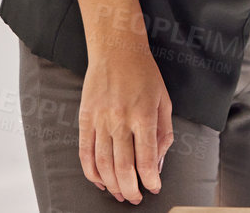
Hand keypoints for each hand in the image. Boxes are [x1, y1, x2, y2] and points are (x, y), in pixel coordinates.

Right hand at [78, 37, 172, 202]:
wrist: (117, 50)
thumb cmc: (145, 74)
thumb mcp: (165, 100)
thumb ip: (164, 133)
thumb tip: (158, 162)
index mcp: (144, 115)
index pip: (146, 157)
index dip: (150, 179)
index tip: (154, 189)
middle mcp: (121, 120)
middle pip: (123, 165)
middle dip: (130, 188)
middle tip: (135, 198)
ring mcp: (100, 120)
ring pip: (103, 163)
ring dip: (111, 184)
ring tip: (119, 194)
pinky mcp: (85, 119)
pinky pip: (85, 152)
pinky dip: (91, 171)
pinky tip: (99, 181)